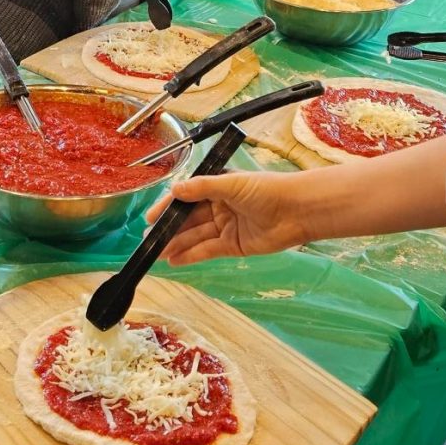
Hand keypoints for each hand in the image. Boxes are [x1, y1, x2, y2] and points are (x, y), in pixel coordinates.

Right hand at [143, 171, 306, 264]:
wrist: (297, 211)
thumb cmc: (266, 190)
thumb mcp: (231, 184)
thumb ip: (202, 188)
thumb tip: (175, 190)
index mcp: (217, 187)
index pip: (186, 197)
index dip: (167, 207)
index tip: (149, 218)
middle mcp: (218, 206)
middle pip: (188, 219)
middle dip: (168, 229)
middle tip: (148, 240)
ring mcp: (225, 227)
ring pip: (195, 236)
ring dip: (176, 244)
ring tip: (156, 253)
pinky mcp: (233, 246)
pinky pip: (208, 250)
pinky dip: (191, 255)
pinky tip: (174, 260)